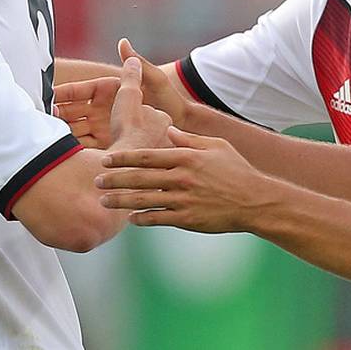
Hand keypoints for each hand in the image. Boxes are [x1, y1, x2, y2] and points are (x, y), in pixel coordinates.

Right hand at [55, 39, 189, 147]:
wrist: (177, 129)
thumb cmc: (167, 102)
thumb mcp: (151, 81)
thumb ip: (135, 65)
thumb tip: (123, 43)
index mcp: (109, 91)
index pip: (80, 91)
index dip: (65, 94)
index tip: (50, 97)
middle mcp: (102, 109)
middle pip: (73, 111)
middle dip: (58, 114)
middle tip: (43, 118)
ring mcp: (102, 128)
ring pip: (75, 128)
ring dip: (61, 131)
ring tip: (48, 135)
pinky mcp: (105, 145)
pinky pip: (84, 145)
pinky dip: (72, 146)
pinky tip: (62, 151)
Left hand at [97, 126, 271, 232]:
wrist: (255, 201)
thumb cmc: (236, 170)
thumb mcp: (216, 145)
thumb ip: (189, 139)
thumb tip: (168, 131)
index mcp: (185, 157)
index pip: (146, 156)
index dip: (123, 159)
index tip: (106, 159)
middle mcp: (180, 177)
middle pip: (139, 178)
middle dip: (114, 179)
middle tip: (95, 179)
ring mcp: (183, 199)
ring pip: (144, 200)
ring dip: (121, 201)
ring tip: (104, 201)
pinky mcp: (188, 219)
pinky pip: (159, 219)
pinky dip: (142, 219)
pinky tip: (130, 219)